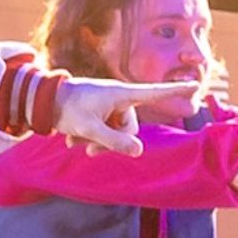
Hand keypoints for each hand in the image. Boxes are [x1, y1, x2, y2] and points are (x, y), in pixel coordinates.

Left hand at [50, 73, 191, 154]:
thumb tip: (139, 151)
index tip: (196, 85)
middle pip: (130, 127)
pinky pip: (104, 129)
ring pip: (115, 131)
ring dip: (97, 141)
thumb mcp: (89, 129)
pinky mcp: (99, 111)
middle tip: (90, 152)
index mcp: (121, 95)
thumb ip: (114, 141)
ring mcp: (108, 105)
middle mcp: (118, 98)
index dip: (176, 91)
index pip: (154, 93)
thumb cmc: (66, 110)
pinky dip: (90, 136)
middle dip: (112, 142)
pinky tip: (71, 139)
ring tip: (74, 143)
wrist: (41, 101)